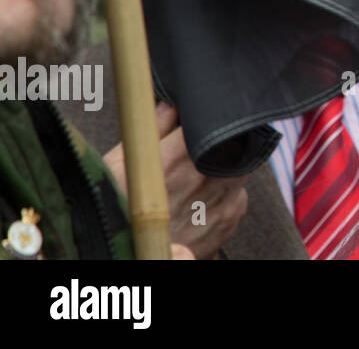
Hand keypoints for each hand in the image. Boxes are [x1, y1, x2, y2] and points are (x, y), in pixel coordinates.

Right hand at [103, 102, 249, 259]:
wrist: (133, 256)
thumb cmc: (118, 211)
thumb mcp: (118, 167)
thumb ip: (149, 131)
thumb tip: (169, 103)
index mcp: (175, 160)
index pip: (208, 120)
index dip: (204, 118)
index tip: (196, 119)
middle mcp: (204, 178)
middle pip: (232, 140)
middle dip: (220, 140)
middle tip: (201, 147)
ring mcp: (221, 200)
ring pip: (240, 165)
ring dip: (225, 164)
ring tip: (199, 175)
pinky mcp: (230, 219)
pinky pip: (239, 193)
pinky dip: (226, 191)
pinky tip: (203, 198)